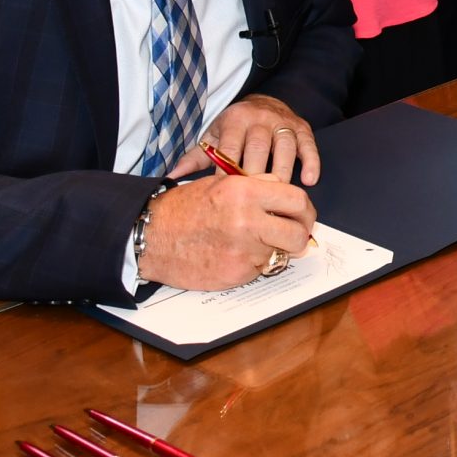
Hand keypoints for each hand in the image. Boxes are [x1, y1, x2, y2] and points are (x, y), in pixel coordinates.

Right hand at [136, 174, 318, 292]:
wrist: (151, 237)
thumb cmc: (184, 208)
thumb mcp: (222, 183)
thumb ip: (258, 186)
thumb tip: (287, 195)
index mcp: (246, 192)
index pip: (297, 201)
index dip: (306, 211)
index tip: (303, 217)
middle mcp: (247, 220)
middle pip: (297, 234)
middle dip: (299, 236)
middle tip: (292, 236)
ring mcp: (242, 251)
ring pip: (279, 253)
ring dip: (270, 250)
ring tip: (247, 241)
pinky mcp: (235, 274)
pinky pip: (258, 269)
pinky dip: (251, 264)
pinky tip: (231, 254)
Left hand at [173, 94, 321, 185]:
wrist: (264, 101)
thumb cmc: (234, 128)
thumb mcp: (214, 136)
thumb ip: (195, 157)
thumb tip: (171, 177)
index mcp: (235, 120)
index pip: (231, 148)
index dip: (228, 173)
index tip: (226, 196)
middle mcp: (260, 118)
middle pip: (259, 148)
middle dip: (255, 175)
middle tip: (252, 202)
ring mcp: (283, 123)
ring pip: (285, 148)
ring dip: (282, 172)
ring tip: (278, 197)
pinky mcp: (302, 128)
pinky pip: (309, 145)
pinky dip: (311, 162)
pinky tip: (309, 181)